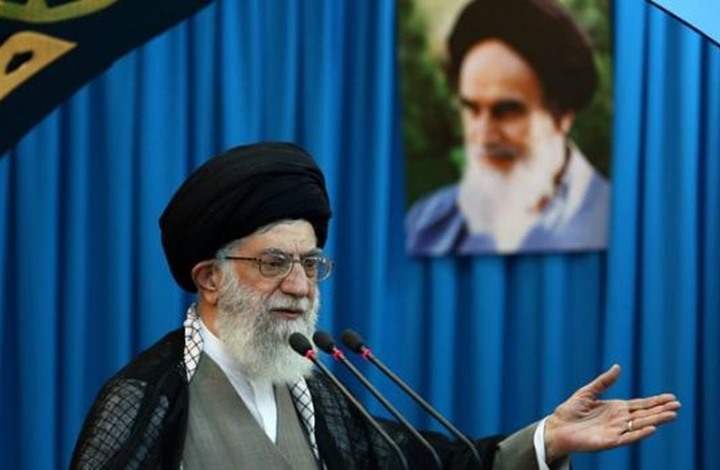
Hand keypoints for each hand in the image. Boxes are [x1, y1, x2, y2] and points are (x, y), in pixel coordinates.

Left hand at [543, 364, 679, 461]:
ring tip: (672, 415)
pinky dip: (640, 433)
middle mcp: (619, 420)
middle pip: (645, 414)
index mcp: (616, 409)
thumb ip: (604, 382)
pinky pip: (627, 437)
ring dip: (656, 420)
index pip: (640, 405)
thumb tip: (618, 367)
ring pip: (640, 425)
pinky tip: (652, 428)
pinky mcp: (609, 441)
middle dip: (661, 410)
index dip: (656, 402)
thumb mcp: (588, 392)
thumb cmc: (571, 410)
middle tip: (678, 406)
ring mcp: (616, 431)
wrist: (557, 426)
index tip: (671, 398)